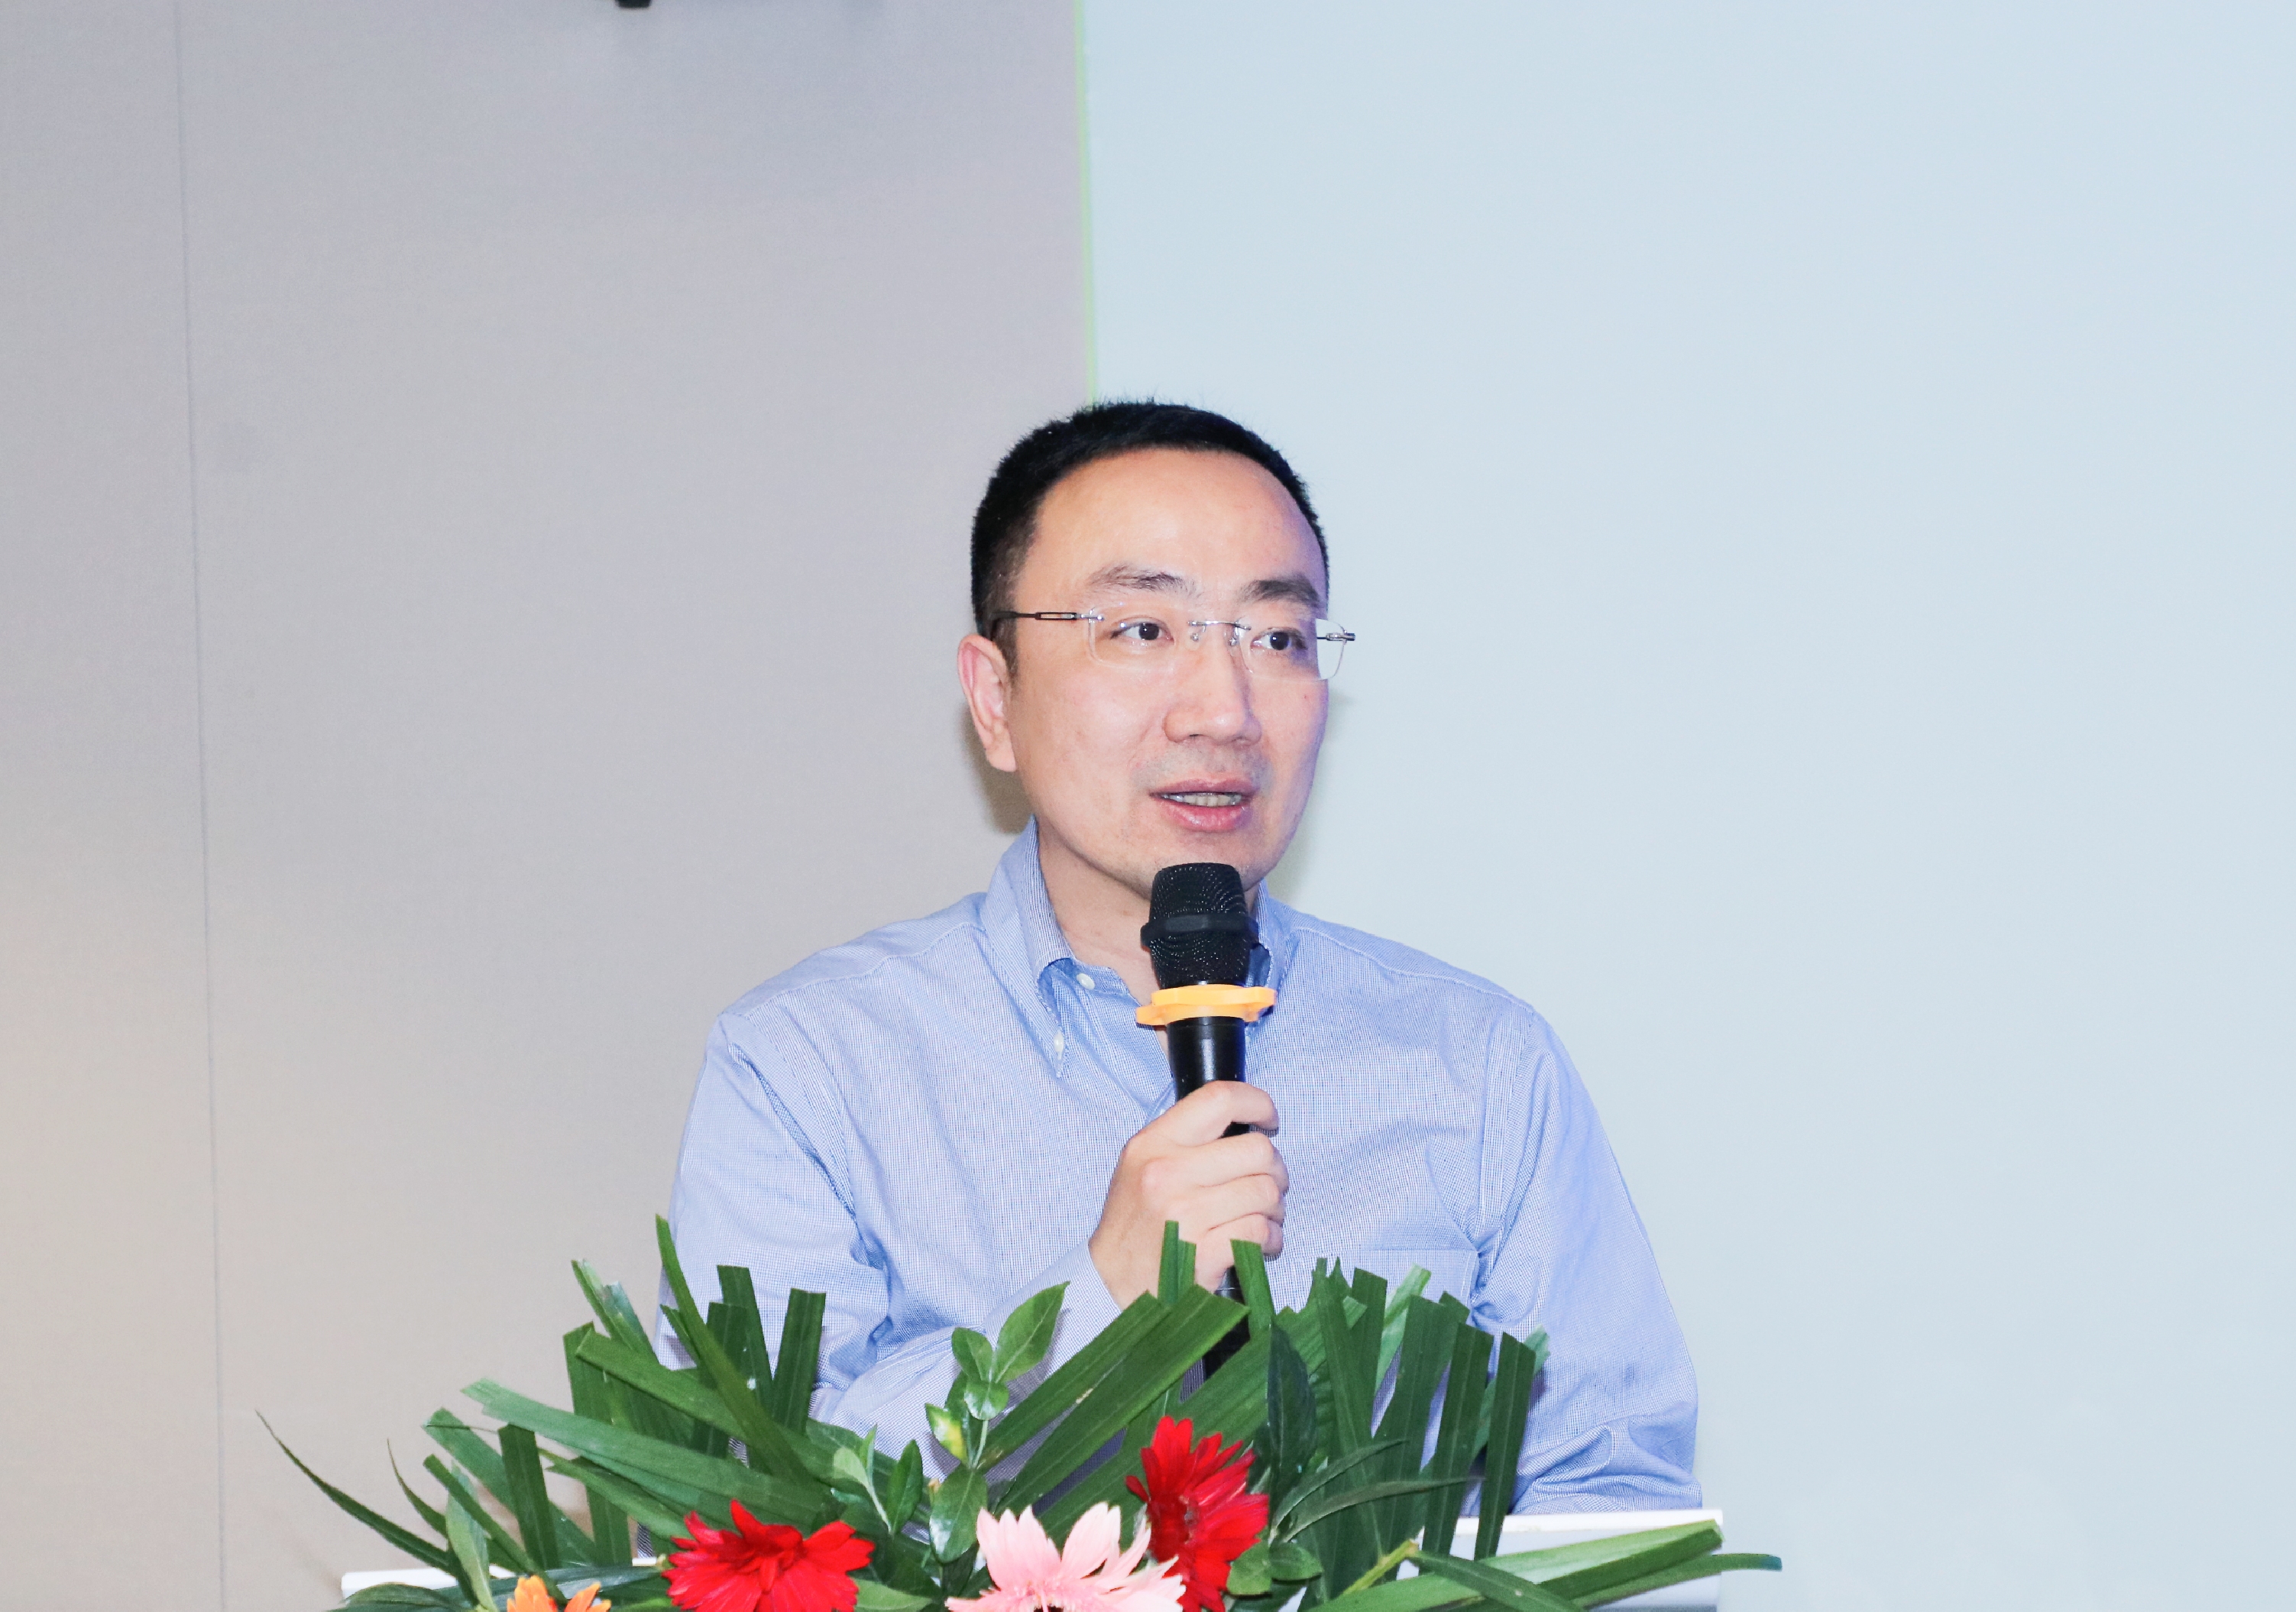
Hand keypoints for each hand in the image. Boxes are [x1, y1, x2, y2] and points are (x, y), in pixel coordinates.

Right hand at [1088, 1081, 1286, 1306]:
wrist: (1111, 1287)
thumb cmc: (1135, 1226)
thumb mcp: (1142, 1167)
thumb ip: (1185, 1141)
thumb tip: (1245, 1126)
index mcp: (1153, 1144)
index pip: (1217, 1099)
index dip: (1256, 1102)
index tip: (1268, 1120)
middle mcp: (1167, 1173)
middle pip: (1257, 1150)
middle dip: (1275, 1169)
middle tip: (1268, 1183)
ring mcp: (1184, 1214)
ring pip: (1265, 1192)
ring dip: (1275, 1208)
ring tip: (1262, 1217)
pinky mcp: (1202, 1252)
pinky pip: (1260, 1231)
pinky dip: (1270, 1238)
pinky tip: (1259, 1244)